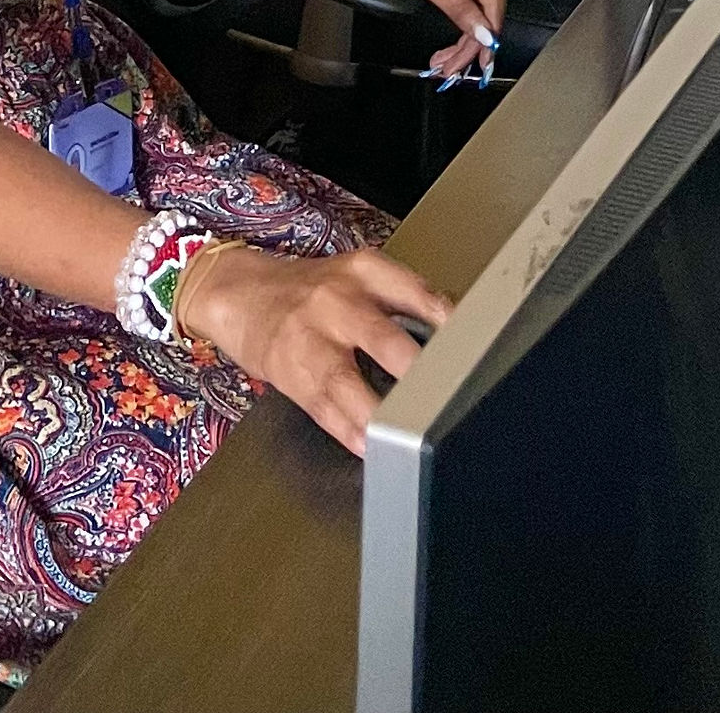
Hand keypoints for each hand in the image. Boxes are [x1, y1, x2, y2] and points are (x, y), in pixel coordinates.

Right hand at [176, 241, 452, 455]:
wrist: (244, 294)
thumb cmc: (312, 291)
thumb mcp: (359, 277)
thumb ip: (404, 302)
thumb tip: (457, 336)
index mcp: (365, 272)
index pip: (417, 293)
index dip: (448, 324)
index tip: (475, 348)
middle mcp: (338, 302)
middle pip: (384, 339)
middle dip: (415, 371)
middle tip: (444, 395)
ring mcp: (312, 340)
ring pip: (348, 381)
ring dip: (380, 413)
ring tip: (407, 435)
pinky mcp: (294, 376)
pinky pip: (325, 409)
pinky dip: (350, 432)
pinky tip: (370, 447)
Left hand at [355, 0, 506, 80]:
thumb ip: (459, 9)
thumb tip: (485, 35)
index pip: (494, 2)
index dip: (489, 36)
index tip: (481, 63)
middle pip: (487, 7)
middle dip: (472, 41)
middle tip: (453, 68)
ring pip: (477, 7)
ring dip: (464, 36)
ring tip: (446, 61)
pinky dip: (459, 20)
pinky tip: (450, 42)